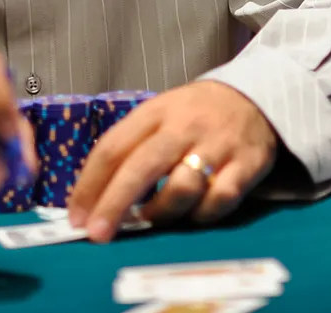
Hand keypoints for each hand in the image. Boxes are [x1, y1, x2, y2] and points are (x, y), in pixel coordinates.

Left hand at [68, 81, 276, 242]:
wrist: (255, 96)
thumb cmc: (193, 115)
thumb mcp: (158, 117)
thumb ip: (131, 150)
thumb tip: (93, 199)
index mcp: (154, 112)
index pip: (113, 147)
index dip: (90, 184)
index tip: (75, 216)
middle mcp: (183, 127)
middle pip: (141, 168)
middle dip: (114, 204)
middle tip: (96, 234)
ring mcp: (217, 146)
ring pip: (181, 188)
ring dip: (160, 213)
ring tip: (151, 218)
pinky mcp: (247, 164)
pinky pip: (220, 200)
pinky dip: (201, 216)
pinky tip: (192, 216)